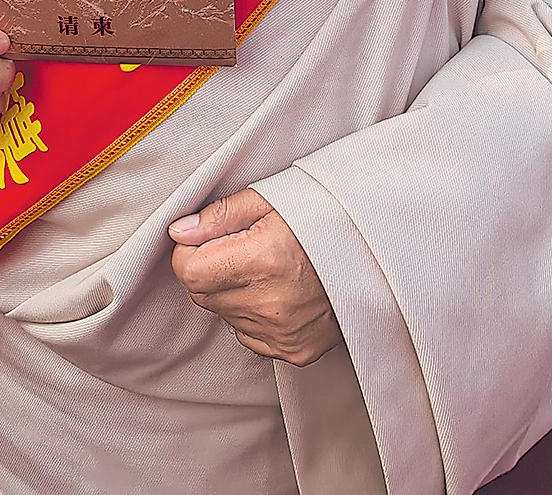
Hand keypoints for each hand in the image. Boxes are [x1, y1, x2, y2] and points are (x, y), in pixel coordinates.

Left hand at [169, 187, 341, 366]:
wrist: (372, 253)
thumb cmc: (321, 218)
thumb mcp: (269, 200)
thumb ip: (219, 216)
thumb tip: (179, 231)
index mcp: (263, 260)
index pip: (189, 271)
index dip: (191, 252)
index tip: (206, 240)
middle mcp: (271, 304)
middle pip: (203, 295)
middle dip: (211, 271)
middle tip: (243, 250)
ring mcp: (284, 334)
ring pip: (224, 316)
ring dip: (233, 294)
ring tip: (267, 270)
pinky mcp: (295, 352)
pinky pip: (249, 336)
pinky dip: (253, 316)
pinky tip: (278, 292)